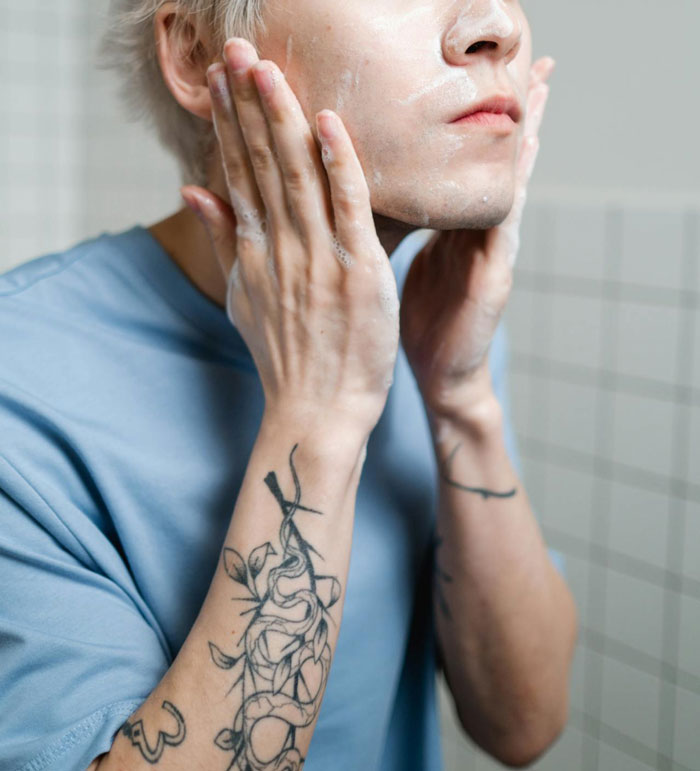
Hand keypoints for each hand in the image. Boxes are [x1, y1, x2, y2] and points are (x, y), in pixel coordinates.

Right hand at [181, 38, 399, 432]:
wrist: (316, 414)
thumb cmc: (285, 360)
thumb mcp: (241, 299)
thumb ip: (220, 240)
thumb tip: (190, 187)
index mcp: (254, 253)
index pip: (237, 175)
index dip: (228, 124)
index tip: (220, 80)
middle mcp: (280, 250)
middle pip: (261, 165)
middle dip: (248, 105)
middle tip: (236, 50)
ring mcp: (318, 262)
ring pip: (298, 177)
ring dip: (283, 120)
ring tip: (267, 69)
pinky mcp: (358, 275)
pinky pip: (349, 210)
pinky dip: (339, 166)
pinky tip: (328, 123)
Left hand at [399, 57, 554, 418]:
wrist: (439, 378)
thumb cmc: (419, 324)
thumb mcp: (406, 265)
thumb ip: (402, 228)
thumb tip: (373, 195)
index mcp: (452, 229)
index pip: (463, 165)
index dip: (475, 124)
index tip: (483, 80)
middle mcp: (476, 234)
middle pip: (496, 164)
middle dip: (519, 116)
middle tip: (541, 64)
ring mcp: (490, 254)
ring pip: (510, 184)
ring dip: (527, 139)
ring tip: (543, 94)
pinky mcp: (494, 278)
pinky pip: (505, 224)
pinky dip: (513, 190)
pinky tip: (524, 159)